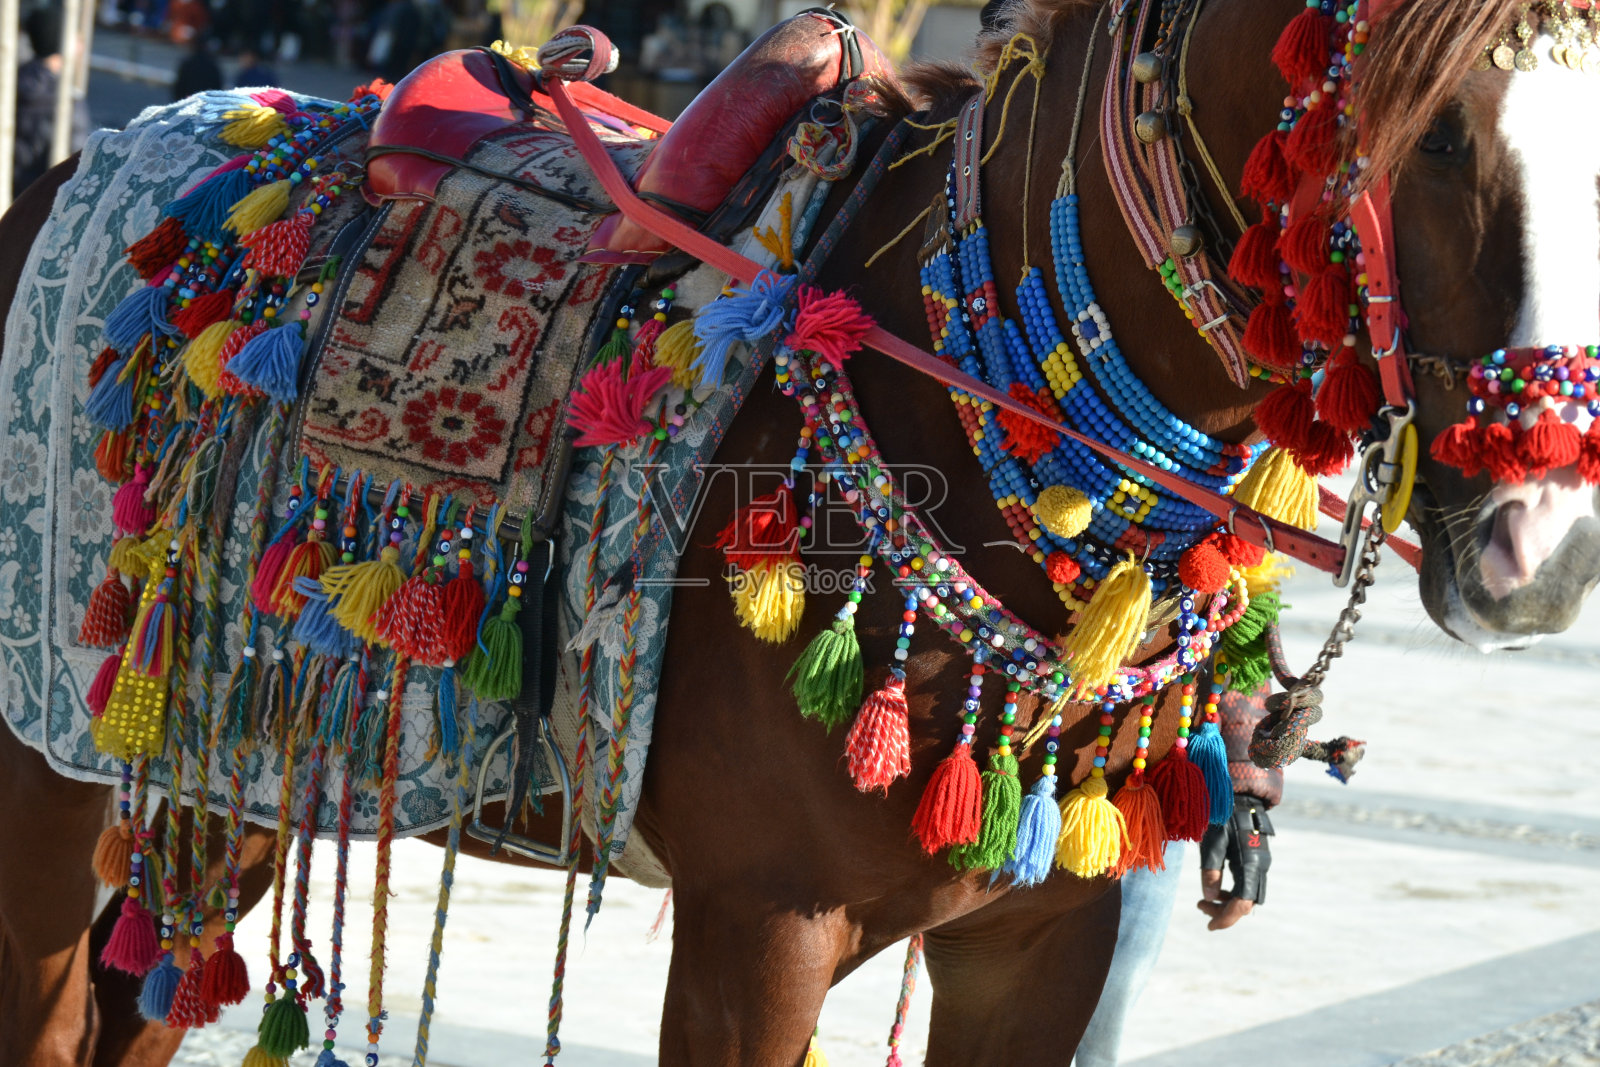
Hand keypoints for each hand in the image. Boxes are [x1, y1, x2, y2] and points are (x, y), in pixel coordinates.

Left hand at [1196, 794, 1273, 930]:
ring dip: (1227, 901)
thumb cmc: (1221, 815)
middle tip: (1199, 906)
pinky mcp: (1255, 857)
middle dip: (1224, 911)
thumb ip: (1210, 869)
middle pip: (1247, 902)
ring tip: (1203, 898)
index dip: (1226, 918)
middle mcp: (1259, 865)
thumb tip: (1208, 896)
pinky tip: (1216, 885)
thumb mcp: (1211, 841)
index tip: (1208, 926)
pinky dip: (1232, 889)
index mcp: (1250, 864)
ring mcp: (1259, 861)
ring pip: (1247, 893)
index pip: (1242, 904)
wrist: (1239, 792)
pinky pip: (1246, 882)